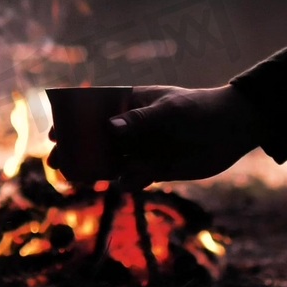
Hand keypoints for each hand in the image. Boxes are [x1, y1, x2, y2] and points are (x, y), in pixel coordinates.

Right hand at [47, 85, 261, 189]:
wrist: (231, 130)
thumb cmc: (199, 109)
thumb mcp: (169, 111)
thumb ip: (140, 121)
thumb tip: (110, 128)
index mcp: (130, 104)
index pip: (93, 111)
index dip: (72, 122)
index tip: (55, 133)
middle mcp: (132, 127)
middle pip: (95, 140)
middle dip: (76, 150)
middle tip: (56, 162)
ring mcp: (142, 148)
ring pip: (110, 161)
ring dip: (94, 170)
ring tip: (77, 178)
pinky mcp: (154, 169)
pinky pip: (132, 178)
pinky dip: (128, 181)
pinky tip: (130, 180)